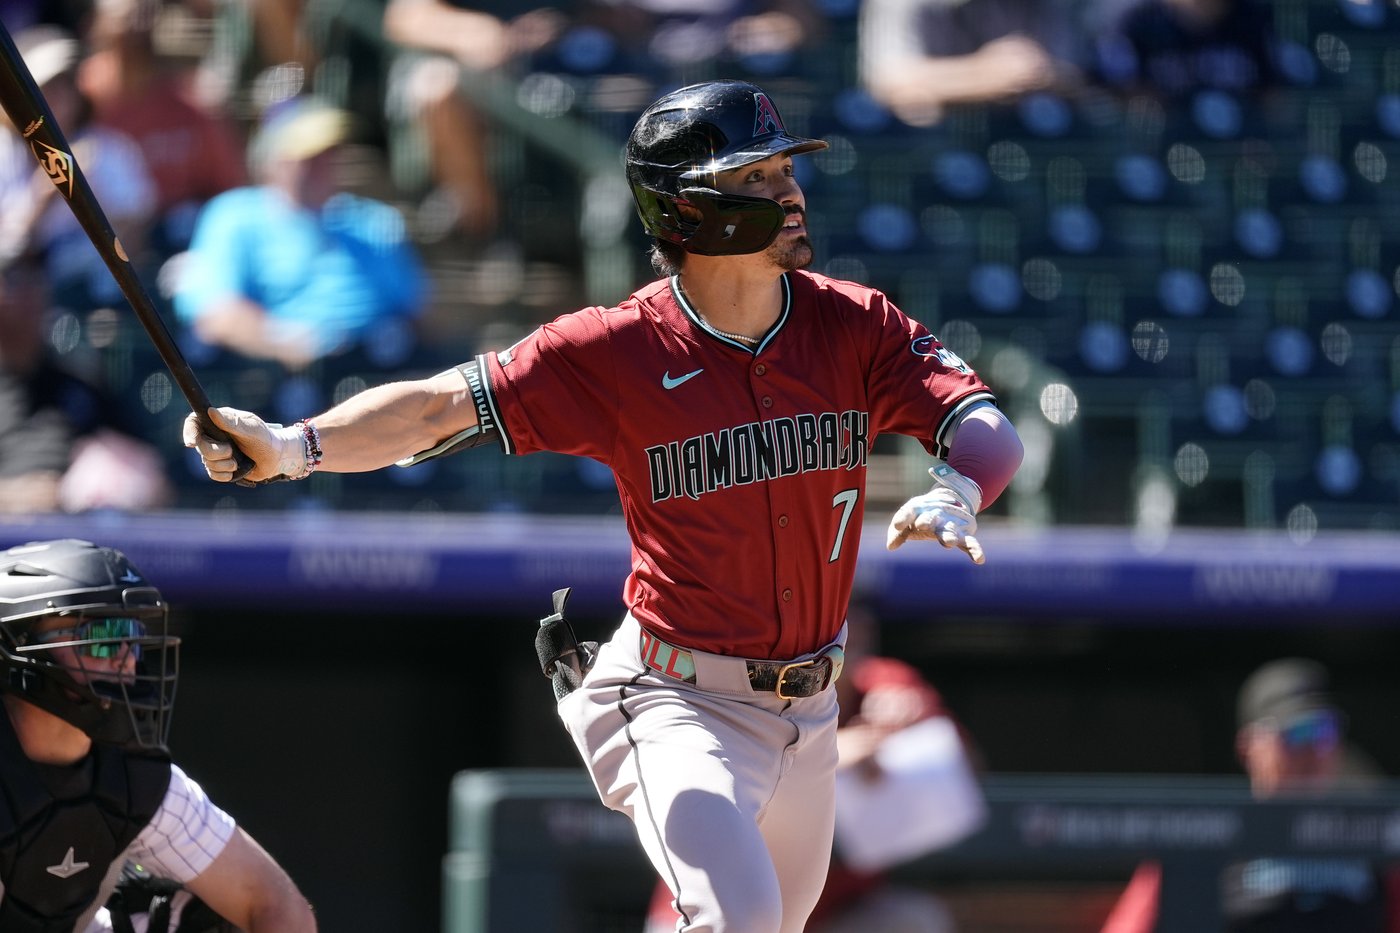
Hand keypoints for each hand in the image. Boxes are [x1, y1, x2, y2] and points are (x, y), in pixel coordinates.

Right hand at [182, 407, 303, 483]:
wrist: (277, 457)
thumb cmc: (266, 438)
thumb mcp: (252, 428)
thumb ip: (233, 422)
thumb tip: (211, 411)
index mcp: (219, 421)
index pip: (193, 423)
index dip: (188, 432)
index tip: (191, 442)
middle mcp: (214, 436)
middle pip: (199, 446)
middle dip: (215, 452)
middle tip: (231, 451)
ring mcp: (216, 452)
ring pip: (207, 462)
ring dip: (224, 465)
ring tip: (238, 461)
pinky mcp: (221, 467)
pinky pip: (213, 474)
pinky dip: (225, 475)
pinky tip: (235, 470)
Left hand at [886, 463, 984, 562]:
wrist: (948, 501)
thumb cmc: (919, 515)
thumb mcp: (905, 521)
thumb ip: (896, 533)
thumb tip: (890, 547)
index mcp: (919, 510)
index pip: (909, 512)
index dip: (903, 517)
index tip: (897, 525)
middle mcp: (935, 516)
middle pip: (931, 518)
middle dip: (928, 520)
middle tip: (923, 524)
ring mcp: (950, 524)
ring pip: (950, 530)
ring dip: (949, 535)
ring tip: (950, 542)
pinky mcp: (963, 534)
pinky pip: (969, 543)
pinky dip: (975, 550)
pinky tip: (979, 559)